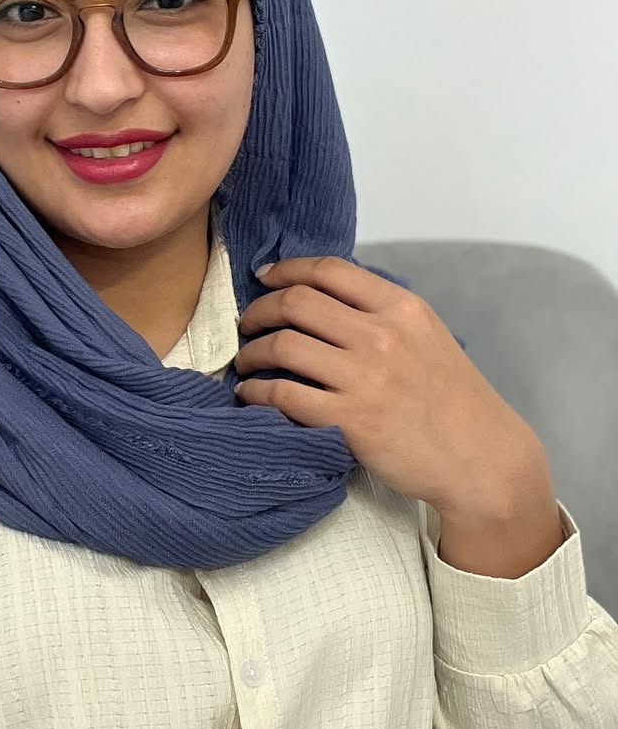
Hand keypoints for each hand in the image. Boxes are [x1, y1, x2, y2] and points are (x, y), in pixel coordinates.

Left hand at [234, 256, 547, 518]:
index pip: (330, 270)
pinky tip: (251, 395)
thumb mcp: (427, 337)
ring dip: (252, 352)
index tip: (263, 278)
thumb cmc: (452, 400)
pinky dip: (256, 392)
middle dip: (260, 310)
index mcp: (402, 308)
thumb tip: (323, 297)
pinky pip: (283, 395)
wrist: (482, 459)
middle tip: (247, 325)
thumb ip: (382, 314)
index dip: (286, 269)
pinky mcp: (350, 420)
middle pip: (297, 302)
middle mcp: (382, 335)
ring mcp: (365, 378)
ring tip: (247, 363)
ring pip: (283, 345)